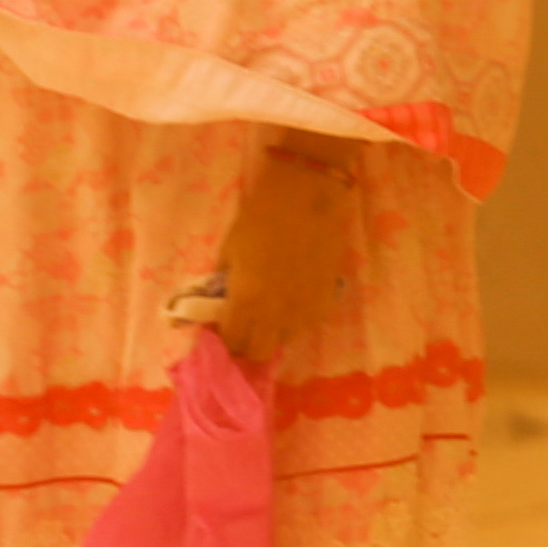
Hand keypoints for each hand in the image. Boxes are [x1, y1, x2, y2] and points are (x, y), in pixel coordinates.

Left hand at [210, 137, 365, 368]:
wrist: (308, 195)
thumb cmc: (261, 218)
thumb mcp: (229, 251)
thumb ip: (225, 284)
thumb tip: (219, 304)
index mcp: (247, 300)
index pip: (232, 341)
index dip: (223, 340)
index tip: (220, 330)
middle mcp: (277, 312)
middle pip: (258, 351)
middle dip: (245, 344)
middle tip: (240, 327)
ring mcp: (306, 308)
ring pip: (285, 341)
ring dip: (271, 334)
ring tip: (265, 315)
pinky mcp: (328, 297)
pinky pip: (309, 324)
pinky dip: (296, 322)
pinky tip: (289, 304)